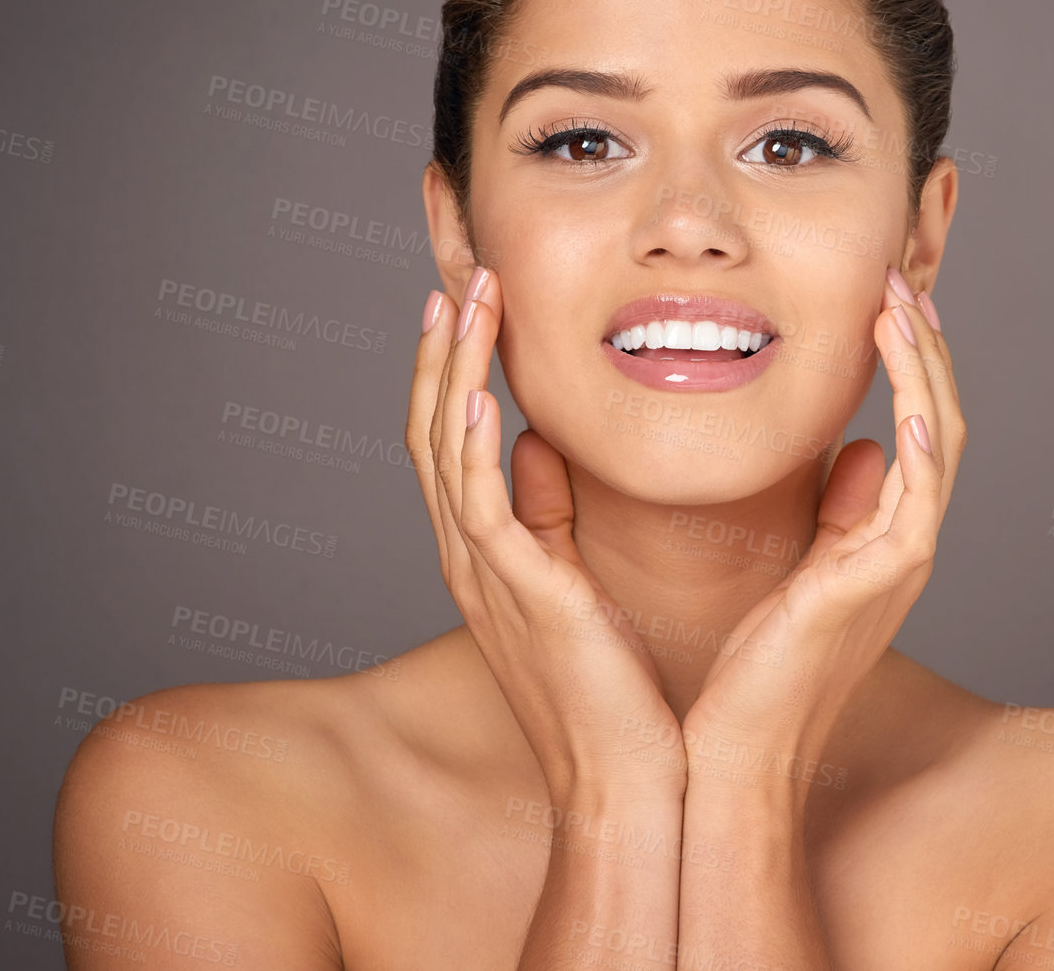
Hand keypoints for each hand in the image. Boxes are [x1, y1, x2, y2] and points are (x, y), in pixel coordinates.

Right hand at [405, 266, 687, 802]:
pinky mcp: (514, 591)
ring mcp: (481, 572)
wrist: (625, 779)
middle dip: (440, 348)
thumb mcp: (572, 580)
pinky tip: (470, 387)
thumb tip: (540, 447)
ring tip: (464, 296)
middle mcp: (468, 554)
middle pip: (429, 427)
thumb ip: (550, 514)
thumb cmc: (613, 685)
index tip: (470, 304)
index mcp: (486, 549)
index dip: (451, 368)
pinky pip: (475, 502)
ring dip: (448, 369)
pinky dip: (464, 440)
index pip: (451, 438)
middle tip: (458, 274)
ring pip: (441, 448)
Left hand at [680, 266, 964, 779]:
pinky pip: (919, 500)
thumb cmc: (754, 669)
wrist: (739, 752)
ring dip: (925, 370)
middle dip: (925, 347)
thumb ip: (837, 513)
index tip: (886, 302)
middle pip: (940, 421)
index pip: (917, 428)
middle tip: (900, 278)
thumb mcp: (801, 571)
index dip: (909, 362)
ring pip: (940, 443)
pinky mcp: (880, 584)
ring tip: (900, 303)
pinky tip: (906, 395)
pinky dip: (921, 442)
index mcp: (884, 538)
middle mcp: (904, 545)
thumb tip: (862, 450)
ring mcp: (900, 564)